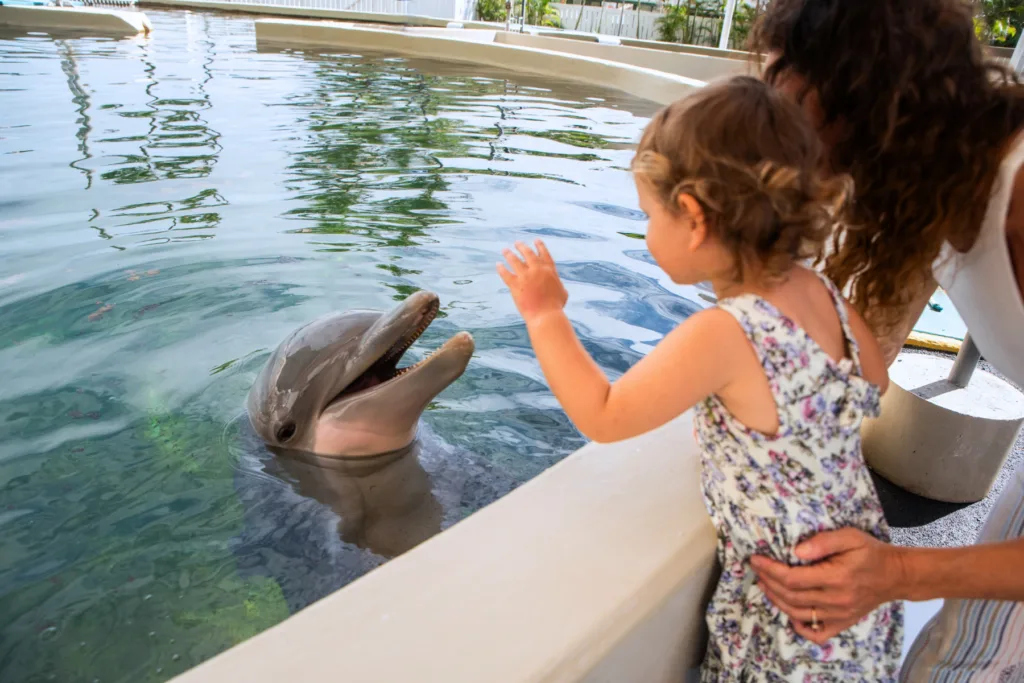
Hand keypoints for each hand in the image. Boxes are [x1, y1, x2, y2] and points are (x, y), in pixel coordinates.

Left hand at [497, 240, 567, 322]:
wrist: (545, 315)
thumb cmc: (555, 307)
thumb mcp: (563, 293)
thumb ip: (559, 285)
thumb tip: (559, 286)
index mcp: (550, 271)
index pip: (544, 254)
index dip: (540, 246)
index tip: (536, 240)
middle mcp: (537, 270)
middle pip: (528, 254)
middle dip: (522, 247)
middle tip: (517, 243)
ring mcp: (525, 276)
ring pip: (515, 261)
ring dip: (509, 254)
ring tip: (505, 250)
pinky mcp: (515, 285)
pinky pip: (506, 274)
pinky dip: (501, 269)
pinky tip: (498, 265)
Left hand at [749, 528, 904, 644]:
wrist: (896, 575)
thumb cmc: (871, 552)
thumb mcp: (850, 537)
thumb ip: (822, 542)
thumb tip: (796, 551)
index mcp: (836, 578)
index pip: (793, 579)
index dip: (770, 570)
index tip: (756, 559)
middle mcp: (836, 600)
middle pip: (791, 596)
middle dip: (769, 582)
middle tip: (757, 569)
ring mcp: (840, 615)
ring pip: (798, 614)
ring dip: (777, 601)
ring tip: (765, 585)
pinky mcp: (843, 622)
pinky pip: (818, 633)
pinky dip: (800, 627)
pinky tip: (789, 614)